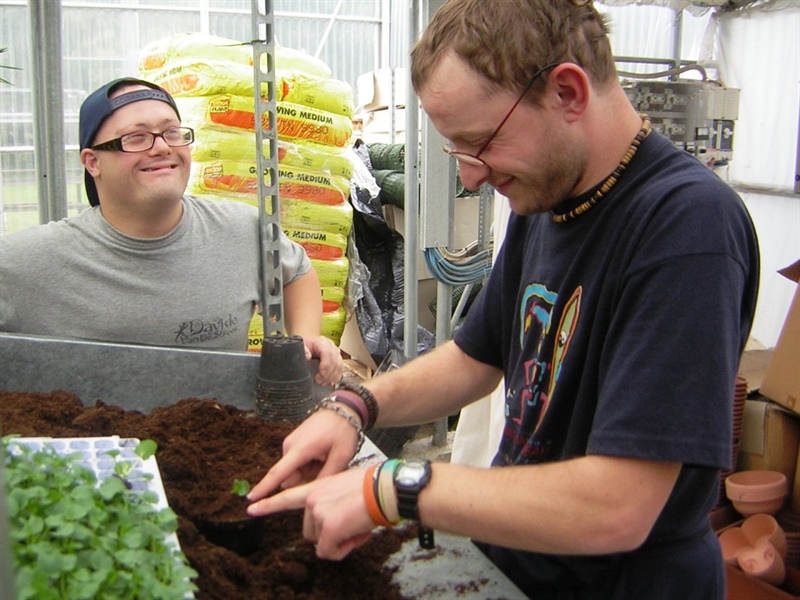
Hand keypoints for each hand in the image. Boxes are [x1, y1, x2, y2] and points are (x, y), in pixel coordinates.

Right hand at [247, 408, 358, 499]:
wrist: (343, 408)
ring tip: (326, 459)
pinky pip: (297, 461)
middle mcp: (290, 445)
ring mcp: (291, 442)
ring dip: (308, 471)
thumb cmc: (343, 431)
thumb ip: (324, 477)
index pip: (278, 473)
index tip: (250, 499)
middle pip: (290, 476)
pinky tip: (322, 455)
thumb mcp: (341, 457)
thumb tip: (310, 492)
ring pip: (295, 470)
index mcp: (300, 449)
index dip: (264, 488)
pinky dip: (308, 463)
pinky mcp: (294, 441)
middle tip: (327, 467)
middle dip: (305, 479)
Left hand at [248, 467, 374, 559]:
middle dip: (330, 535)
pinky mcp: (328, 528)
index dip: (269, 504)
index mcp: (317, 487)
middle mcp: (312, 499)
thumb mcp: (346, 489)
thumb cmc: (374, 487)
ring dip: (339, 542)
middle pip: (310, 531)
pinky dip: (344, 550)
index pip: (287, 496)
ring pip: (321, 543)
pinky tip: (357, 534)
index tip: (251, 508)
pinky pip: (330, 552)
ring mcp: (318, 513)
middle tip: (352, 525)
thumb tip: (335, 525)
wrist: (385, 489)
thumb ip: (332, 504)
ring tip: (357, 526)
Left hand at [302, 335, 343, 385]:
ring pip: (339, 365)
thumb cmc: (305, 345)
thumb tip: (307, 356)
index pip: (328, 353)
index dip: (326, 364)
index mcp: (322, 342)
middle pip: (334, 361)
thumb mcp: (301, 345)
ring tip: (323, 383)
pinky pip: (340, 368)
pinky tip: (331, 382)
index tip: (321, 374)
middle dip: (328, 374)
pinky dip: (336, 376)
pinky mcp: (337, 359)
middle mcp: (331, 347)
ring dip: (332, 376)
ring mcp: (336, 353)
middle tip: (319, 381)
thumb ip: (303, 350)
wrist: (309, 343)